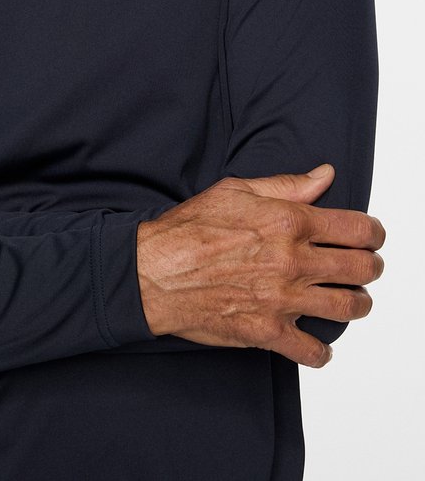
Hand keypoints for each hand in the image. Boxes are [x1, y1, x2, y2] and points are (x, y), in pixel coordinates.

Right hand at [136, 164, 384, 368]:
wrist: (153, 273)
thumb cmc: (187, 230)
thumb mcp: (235, 190)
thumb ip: (286, 185)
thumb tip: (324, 176)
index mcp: (287, 221)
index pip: (357, 229)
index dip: (373, 233)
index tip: (372, 237)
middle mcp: (291, 260)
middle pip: (362, 269)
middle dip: (371, 268)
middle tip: (366, 268)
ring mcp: (282, 299)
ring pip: (348, 308)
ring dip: (356, 304)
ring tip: (350, 300)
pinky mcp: (267, 331)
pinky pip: (313, 351)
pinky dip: (320, 351)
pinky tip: (314, 341)